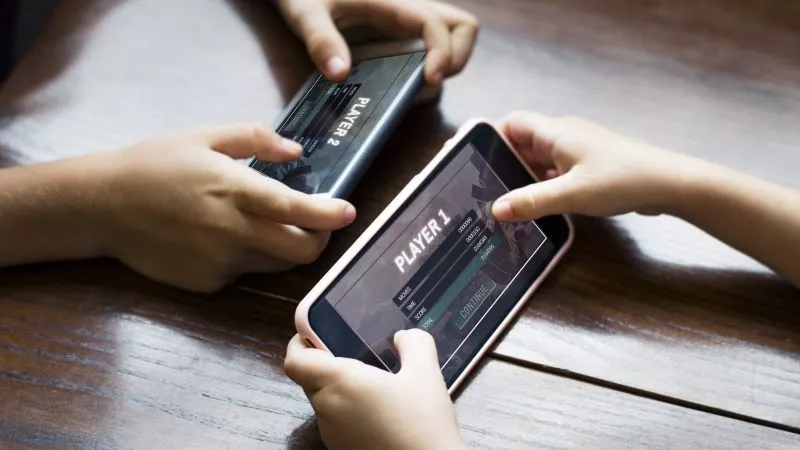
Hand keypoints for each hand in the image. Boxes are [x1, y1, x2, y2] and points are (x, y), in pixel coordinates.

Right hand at [94, 124, 355, 291]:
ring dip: (285, 248)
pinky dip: (248, 258)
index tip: (348, 212)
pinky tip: (223, 238)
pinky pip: (245, 273)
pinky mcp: (208, 283)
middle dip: (318, 239)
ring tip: (267, 225)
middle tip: (316, 223)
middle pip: (301, 251)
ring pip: (276, 264)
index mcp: (235, 191)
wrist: (103, 207)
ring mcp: (220, 262)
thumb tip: (294, 151)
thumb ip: (255, 139)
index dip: (330, 215)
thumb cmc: (155, 165)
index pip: (298, 210)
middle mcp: (233, 232)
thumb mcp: (205, 136)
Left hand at [277, 0, 478, 85]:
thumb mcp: (304, 14)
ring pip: (452, 41)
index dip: (443, 52)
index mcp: (391, 4)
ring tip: (412, 90)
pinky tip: (400, 88)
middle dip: (459, 57)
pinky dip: (427, 73)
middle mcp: (408, 14)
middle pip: (463, 27)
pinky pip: (430, 55)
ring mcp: (408, 28)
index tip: (430, 79)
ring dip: (444, 69)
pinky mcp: (401, 40)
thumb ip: (321, 41)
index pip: (436, 24)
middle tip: (431, 81)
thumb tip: (340, 74)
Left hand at [284, 330, 465, 449]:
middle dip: (325, 363)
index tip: (314, 333)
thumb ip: (415, 344)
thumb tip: (404, 337)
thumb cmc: (422, 426)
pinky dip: (349, 412)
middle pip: (309, 378)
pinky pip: (336, 422)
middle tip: (352, 354)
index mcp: (340, 382)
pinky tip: (379, 412)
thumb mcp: (426, 374)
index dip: (299, 342)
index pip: (295, 360)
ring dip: (338, 389)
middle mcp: (328, 408)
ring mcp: (332, 434)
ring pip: (323, 401)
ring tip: (373, 384)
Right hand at [491, 112, 702, 221]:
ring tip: (503, 203)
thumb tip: (496, 209)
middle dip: (503, 165)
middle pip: (522, 143)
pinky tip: (534, 207)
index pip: (511, 123)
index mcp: (555, 132)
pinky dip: (541, 187)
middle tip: (482, 190)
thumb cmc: (622, 180)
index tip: (473, 161)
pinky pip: (554, 173)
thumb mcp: (571, 194)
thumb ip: (532, 202)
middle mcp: (563, 136)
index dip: (491, 138)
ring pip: (538, 161)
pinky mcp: (587, 167)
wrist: (670, 184)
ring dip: (523, 179)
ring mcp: (576, 152)